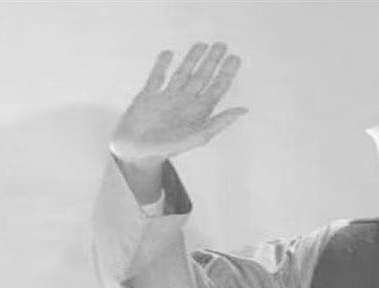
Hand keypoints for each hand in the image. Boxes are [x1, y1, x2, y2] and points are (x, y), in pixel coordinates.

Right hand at [110, 42, 247, 164]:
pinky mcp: (147, 97)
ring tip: (202, 44)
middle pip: (202, 77)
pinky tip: (168, 54)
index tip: (235, 58)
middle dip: (212, 61)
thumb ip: (219, 122)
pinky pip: (157, 77)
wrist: (134, 152)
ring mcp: (166, 98)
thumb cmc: (167, 149)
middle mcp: (184, 103)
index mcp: (198, 112)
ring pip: (182, 73)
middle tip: (222, 45)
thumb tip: (244, 110)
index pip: (217, 88)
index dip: (226, 73)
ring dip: (192, 59)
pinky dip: (162, 65)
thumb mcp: (198, 136)